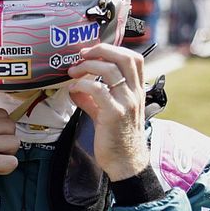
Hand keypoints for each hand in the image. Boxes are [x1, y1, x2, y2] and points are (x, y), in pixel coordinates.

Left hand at [67, 44, 148, 180]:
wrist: (126, 162)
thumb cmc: (117, 137)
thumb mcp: (107, 112)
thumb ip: (94, 99)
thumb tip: (76, 88)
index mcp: (137, 90)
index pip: (135, 58)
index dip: (114, 48)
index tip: (93, 52)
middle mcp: (135, 93)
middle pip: (124, 57)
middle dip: (100, 50)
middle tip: (81, 55)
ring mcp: (126, 103)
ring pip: (109, 70)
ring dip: (87, 67)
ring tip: (72, 72)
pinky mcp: (114, 114)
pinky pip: (97, 91)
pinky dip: (81, 86)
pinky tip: (73, 90)